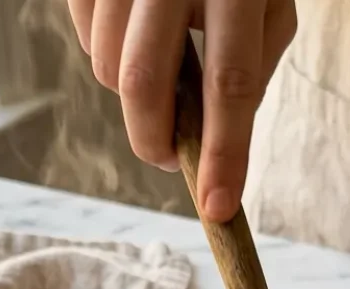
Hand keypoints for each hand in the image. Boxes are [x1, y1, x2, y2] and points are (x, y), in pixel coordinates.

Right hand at [67, 0, 296, 221]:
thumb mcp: (265, 4)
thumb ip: (247, 68)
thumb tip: (213, 140)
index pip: (230, 82)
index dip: (224, 151)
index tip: (218, 207)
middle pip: (144, 82)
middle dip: (154, 141)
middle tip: (170, 157)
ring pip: (107, 68)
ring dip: (134, 95)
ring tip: (162, 65)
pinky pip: (85, 40)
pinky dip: (108, 54)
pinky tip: (134, 29)